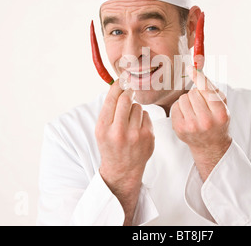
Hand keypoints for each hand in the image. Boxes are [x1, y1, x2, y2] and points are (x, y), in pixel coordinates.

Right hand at [95, 81, 154, 223]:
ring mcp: (135, 135)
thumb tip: (119, 85)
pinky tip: (138, 127)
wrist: (123, 169)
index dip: (117, 86)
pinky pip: (146, 115)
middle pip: (126, 99)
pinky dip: (142, 118)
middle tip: (129, 92)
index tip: (121, 80)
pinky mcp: (148, 137)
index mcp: (103, 128)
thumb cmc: (111, 145)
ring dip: (134, 108)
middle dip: (128, 93)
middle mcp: (119, 132)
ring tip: (130, 120)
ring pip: (138, 107)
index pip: (111, 99)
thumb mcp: (101, 130)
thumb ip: (109, 110)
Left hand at [171, 66, 231, 180]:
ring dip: (187, 101)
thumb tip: (194, 68)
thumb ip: (210, 86)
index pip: (206, 90)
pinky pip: (175, 107)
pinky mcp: (179, 129)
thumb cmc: (217, 119)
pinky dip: (180, 108)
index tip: (190, 67)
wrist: (210, 145)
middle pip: (193, 93)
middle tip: (201, 104)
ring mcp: (192, 126)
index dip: (198, 77)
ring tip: (194, 110)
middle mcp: (206, 121)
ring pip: (182, 98)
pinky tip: (187, 116)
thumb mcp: (222, 104)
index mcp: (220, 114)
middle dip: (196, 94)